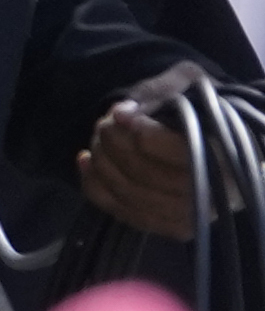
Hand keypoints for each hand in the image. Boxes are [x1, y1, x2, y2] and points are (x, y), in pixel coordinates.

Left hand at [82, 63, 214, 240]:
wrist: (220, 144)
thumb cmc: (202, 109)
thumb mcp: (188, 84)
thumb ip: (158, 93)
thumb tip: (121, 113)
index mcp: (226, 155)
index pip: (177, 152)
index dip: (141, 132)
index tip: (120, 114)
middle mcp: (213, 193)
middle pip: (147, 174)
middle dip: (113, 144)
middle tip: (105, 123)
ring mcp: (192, 216)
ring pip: (130, 194)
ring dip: (102, 162)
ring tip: (98, 138)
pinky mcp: (172, 226)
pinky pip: (124, 212)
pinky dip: (95, 185)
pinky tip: (85, 161)